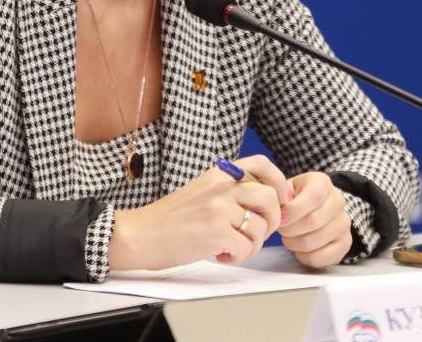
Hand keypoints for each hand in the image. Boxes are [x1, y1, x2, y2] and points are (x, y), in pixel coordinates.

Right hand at [108, 154, 291, 270]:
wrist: (140, 234)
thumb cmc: (169, 218)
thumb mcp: (201, 191)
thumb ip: (230, 190)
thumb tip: (265, 202)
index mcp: (219, 174)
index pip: (262, 164)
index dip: (280, 182)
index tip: (281, 200)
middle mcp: (221, 187)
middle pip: (270, 198)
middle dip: (272, 220)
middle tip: (257, 232)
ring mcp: (219, 210)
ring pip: (261, 227)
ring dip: (252, 244)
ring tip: (232, 247)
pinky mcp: (216, 233)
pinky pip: (247, 248)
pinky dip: (238, 257)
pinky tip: (221, 255)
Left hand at [279, 172, 351, 268]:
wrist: (315, 209)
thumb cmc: (296, 199)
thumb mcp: (286, 189)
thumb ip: (281, 196)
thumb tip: (281, 208)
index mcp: (323, 183)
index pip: (314, 196)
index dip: (293, 210)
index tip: (280, 218)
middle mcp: (338, 201)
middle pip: (313, 221)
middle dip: (290, 229)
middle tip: (282, 229)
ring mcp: (344, 224)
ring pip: (313, 242)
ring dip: (294, 244)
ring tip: (289, 237)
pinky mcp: (344, 244)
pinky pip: (320, 258)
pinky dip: (304, 256)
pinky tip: (300, 248)